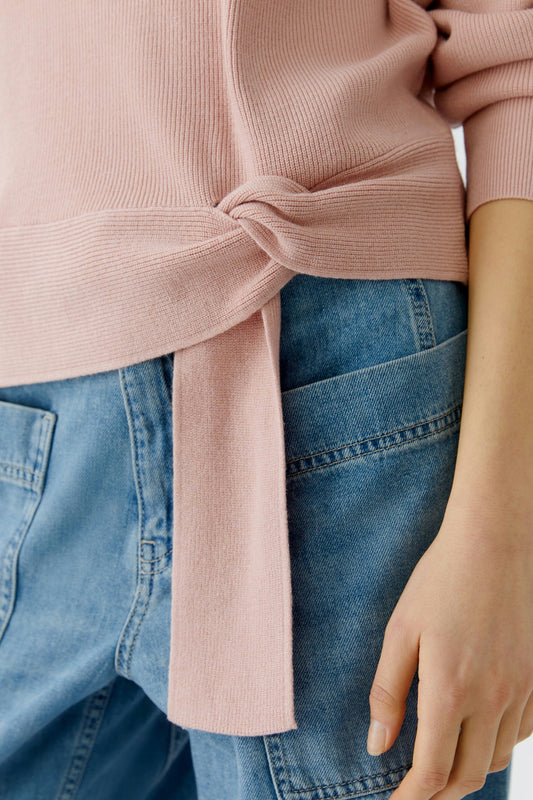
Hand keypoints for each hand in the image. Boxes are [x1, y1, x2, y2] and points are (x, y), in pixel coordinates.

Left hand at [367, 493, 532, 798]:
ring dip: (468, 770)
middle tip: (415, 786)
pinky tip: (477, 729)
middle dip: (439, 791)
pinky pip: (520, 733)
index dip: (412, 797)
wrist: (493, 544)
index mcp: (451, 690)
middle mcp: (493, 699)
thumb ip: (387, 693)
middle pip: (468, 775)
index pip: (433, 771)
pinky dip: (496, 745)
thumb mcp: (401, 632)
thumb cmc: (440, 581)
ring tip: (443, 760)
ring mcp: (521, 690)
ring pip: (496, 758)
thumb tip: (378, 746)